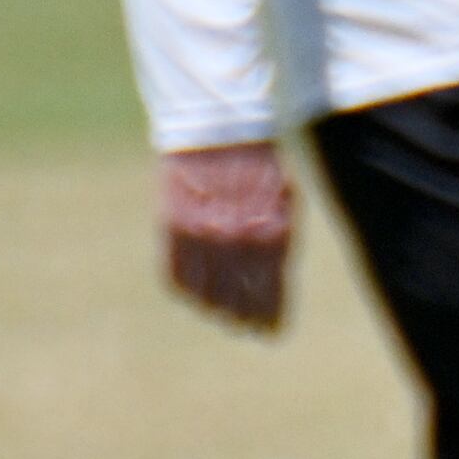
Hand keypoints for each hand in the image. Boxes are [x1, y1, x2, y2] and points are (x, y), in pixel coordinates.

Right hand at [159, 141, 295, 331]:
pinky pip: (176, 277)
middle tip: (245, 326)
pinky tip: (194, 290)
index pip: (270, 297)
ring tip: (221, 310)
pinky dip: (185, 289)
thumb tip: (275, 292)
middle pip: (236, 304)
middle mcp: (236, 241)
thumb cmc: (262, 164)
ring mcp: (202, 236)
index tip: (269, 334)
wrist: (221, 123)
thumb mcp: (285, 204)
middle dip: (243, 319)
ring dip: (214, 307)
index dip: (269, 320)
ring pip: (204, 297)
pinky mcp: (173, 227)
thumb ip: (280, 247)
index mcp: (272, 234)